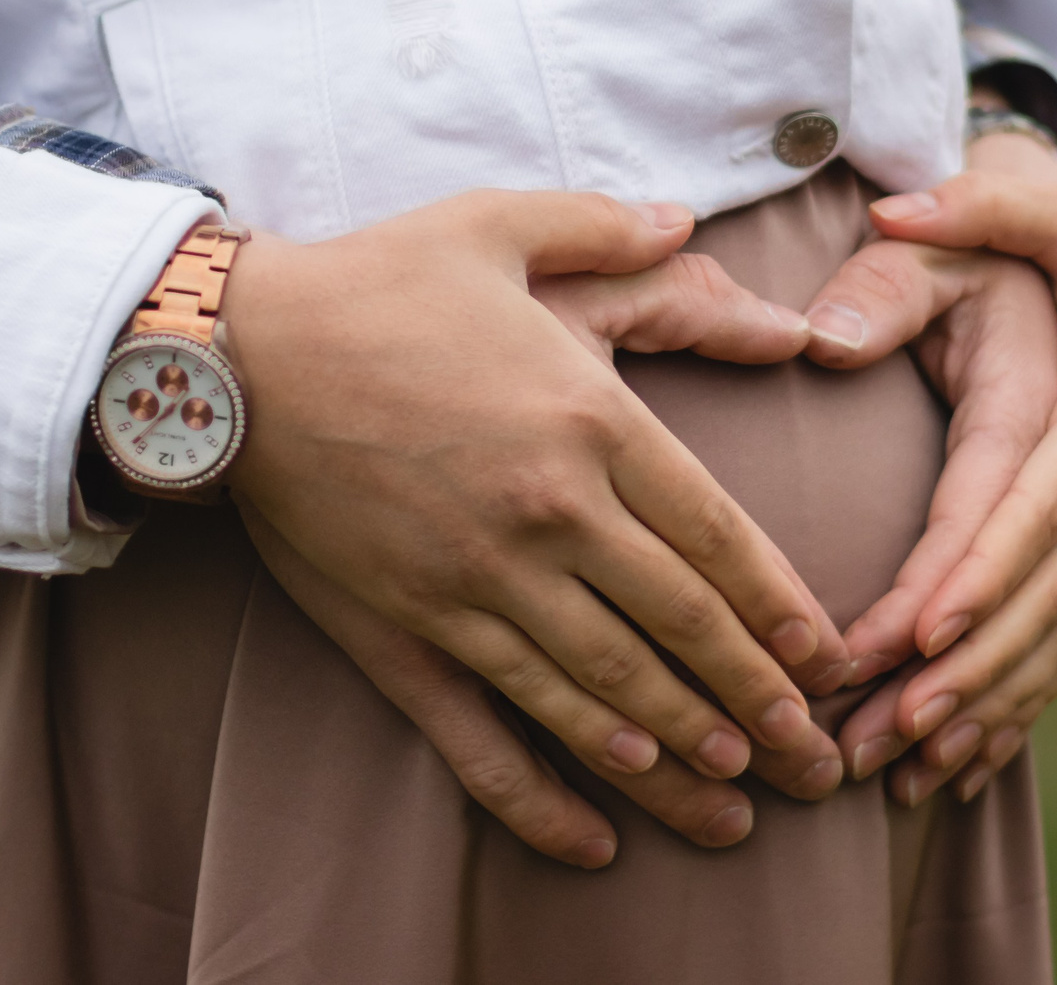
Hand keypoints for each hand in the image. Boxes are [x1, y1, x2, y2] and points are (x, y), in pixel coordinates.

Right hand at [222, 189, 852, 808]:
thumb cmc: (373, 282)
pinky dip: (544, 796)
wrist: (229, 352)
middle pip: (681, 629)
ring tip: (739, 810)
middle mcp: (548, 515)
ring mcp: (475, 585)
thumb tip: (686, 217)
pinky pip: (486, 734)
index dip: (782, 611)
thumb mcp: (500, 225)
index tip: (827, 662)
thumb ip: (606, 227)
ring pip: (604, 696)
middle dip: (759, 704)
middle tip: (814, 762)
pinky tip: (598, 839)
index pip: (719, 538)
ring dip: (681, 759)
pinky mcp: (403, 632)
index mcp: (589, 420)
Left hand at [817, 166, 1056, 804]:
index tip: (925, 630)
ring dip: (987, 706)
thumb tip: (890, 209)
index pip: (1050, 496)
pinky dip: (1022, 706)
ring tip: (901, 772)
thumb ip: (984, 204)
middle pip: (1054, 589)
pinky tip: (961, 768)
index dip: (992, 566)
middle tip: (884, 728)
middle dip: (971, 667)